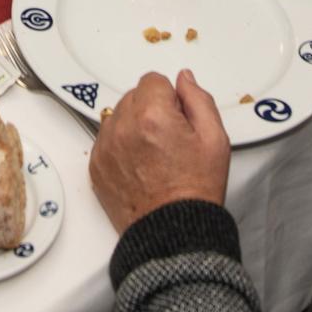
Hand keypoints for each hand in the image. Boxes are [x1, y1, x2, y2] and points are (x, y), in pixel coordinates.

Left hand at [90, 70, 230, 233]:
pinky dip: (120, 146)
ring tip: (154, 153)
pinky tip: (140, 164)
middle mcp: (123, 128)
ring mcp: (106, 148)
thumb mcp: (214, 139)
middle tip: (169, 138)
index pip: (153, 80)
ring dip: (133, 125)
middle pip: (133, 96)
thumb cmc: (194, 191)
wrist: (173, 232)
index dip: (170, 98)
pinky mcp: (96, 166)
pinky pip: (106, 139)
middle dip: (151, 109)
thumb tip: (184, 79)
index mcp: (152, 115)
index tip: (177, 118)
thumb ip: (198, 99)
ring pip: (118, 116)